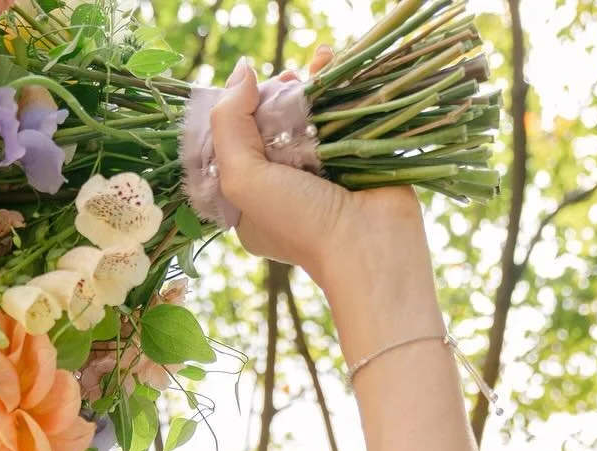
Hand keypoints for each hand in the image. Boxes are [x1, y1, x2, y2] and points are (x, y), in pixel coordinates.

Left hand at [207, 55, 424, 289]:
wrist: (369, 242)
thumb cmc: (299, 222)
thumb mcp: (242, 180)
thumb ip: (227, 125)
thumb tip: (242, 70)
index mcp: (250, 200)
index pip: (234, 145)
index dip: (238, 111)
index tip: (250, 90)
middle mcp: (283, 185)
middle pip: (269, 124)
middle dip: (273, 94)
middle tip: (286, 80)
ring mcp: (321, 169)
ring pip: (305, 114)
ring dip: (305, 82)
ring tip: (313, 64)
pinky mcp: (353, 154)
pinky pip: (338, 110)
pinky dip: (334, 84)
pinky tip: (330, 61)